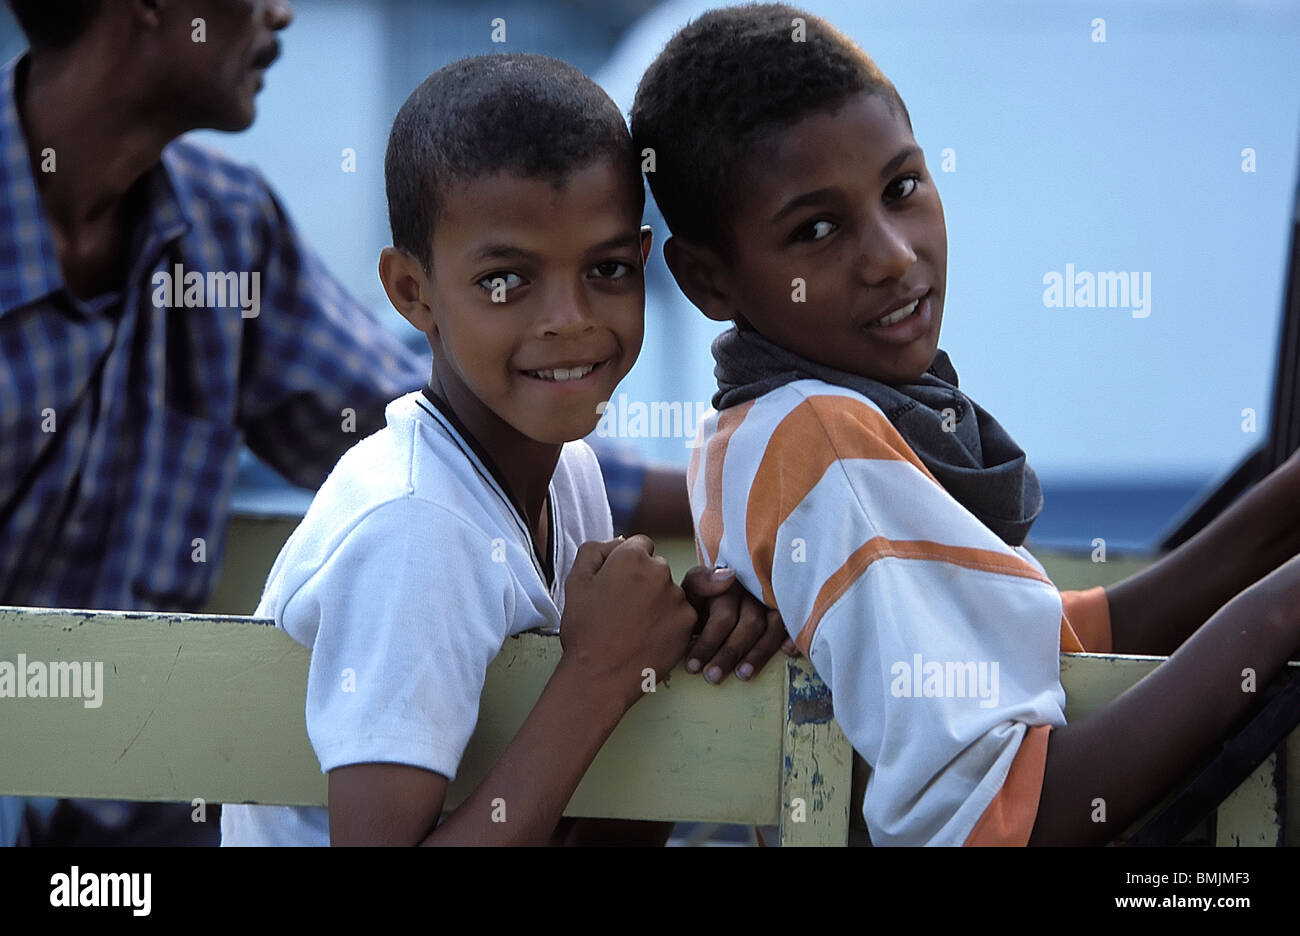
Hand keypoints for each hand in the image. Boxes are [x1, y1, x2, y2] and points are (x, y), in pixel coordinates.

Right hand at [559, 536, 697, 708]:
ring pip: (670, 591)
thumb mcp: (575, 582)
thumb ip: (595, 551)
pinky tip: (648, 637)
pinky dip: (669, 623)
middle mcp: (660, 571)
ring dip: (657, 602)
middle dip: (644, 581)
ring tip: (634, 627)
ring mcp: (677, 598)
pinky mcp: (688, 623)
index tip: (618, 584)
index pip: (640, 545)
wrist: (599, 677)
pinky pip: (681, 614)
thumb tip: (618, 541)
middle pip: (656, 567)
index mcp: (631, 558)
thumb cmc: (584, 630)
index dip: (627, 564)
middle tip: (623, 609)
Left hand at [679, 566, 795, 684]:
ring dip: (758, 654)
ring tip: (742, 676)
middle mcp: (753, 591)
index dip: (709, 642)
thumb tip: (729, 576)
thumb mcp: (693, 588)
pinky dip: (792, 637)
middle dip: (730, 653)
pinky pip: (792, 624)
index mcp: (728, 585)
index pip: (724, 616)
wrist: (717, 593)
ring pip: (772, 627)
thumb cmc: (704, 597)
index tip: (693, 666)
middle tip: (713, 677)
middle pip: (750, 623)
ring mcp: (771, 602)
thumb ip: (701, 582)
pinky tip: (788, 653)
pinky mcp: (783, 612)